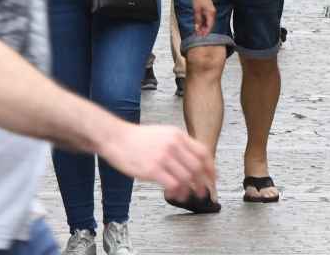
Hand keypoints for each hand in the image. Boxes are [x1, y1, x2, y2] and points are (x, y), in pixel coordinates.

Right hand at [99, 122, 214, 199]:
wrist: (116, 138)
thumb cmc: (137, 138)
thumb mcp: (163, 134)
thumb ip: (178, 144)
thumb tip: (192, 161)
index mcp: (178, 135)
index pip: (203, 152)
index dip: (210, 167)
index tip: (212, 177)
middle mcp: (173, 145)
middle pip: (197, 167)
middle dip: (203, 182)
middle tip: (203, 191)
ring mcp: (163, 157)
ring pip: (186, 177)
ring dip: (190, 189)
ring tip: (188, 196)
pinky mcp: (152, 169)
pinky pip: (172, 184)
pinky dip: (177, 192)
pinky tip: (176, 195)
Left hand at [189, 0, 216, 38]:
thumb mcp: (196, 10)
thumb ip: (197, 20)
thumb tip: (197, 28)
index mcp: (211, 13)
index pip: (210, 26)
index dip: (206, 32)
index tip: (201, 37)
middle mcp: (213, 13)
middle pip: (210, 25)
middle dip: (204, 31)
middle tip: (198, 35)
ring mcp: (211, 12)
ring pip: (208, 22)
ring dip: (204, 27)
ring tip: (198, 32)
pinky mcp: (209, 11)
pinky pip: (207, 19)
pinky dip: (203, 23)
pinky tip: (199, 26)